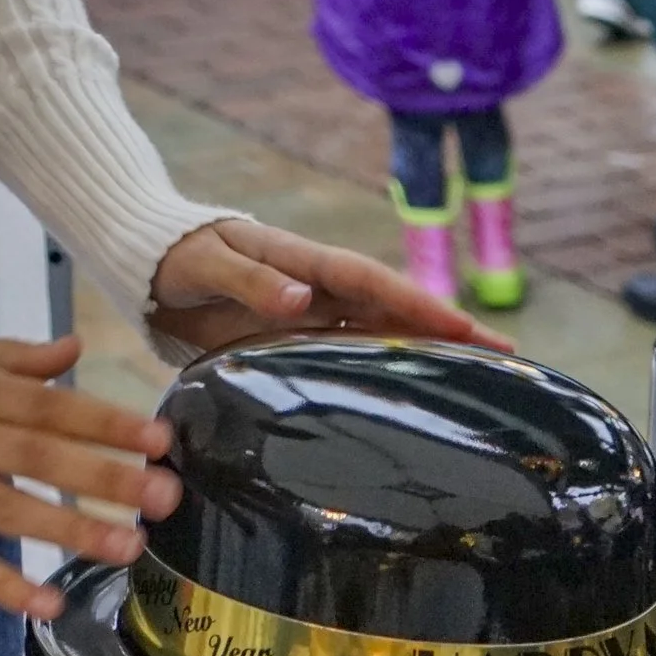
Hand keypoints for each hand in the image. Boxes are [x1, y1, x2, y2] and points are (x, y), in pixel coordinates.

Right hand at [0, 331, 181, 624]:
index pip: (48, 405)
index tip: (159, 437)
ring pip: (7, 509)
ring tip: (127, 548)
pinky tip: (45, 604)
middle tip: (167, 496)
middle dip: (105, 476)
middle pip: (38, 456)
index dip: (104, 421)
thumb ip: (10, 357)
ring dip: (69, 529)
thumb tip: (75, 351)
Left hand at [149, 215, 509, 361]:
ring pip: (378, 335)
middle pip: (392, 310)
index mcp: (302, 262)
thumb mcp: (206, 262)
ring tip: (480, 382)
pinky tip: (411, 399)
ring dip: (425, 354)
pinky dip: (383, 372)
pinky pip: (346, 356)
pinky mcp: (292, 339)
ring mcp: (309, 313)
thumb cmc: (176, 256)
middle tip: (508, 355)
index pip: (371, 283)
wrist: (148, 265)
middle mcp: (316, 287)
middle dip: (447, 330)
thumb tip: (303, 298)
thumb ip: (250, 279)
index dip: (419, 304)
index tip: (466, 326)